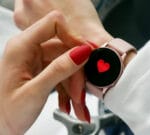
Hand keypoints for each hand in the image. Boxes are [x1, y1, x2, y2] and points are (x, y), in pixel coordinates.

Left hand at [14, 0, 111, 118]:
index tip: (85, 53)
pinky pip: (62, 73)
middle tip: (80, 93)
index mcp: (22, 47)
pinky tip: (69, 103)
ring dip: (75, 86)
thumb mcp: (34, 92)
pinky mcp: (42, 70)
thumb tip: (81, 53)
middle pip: (65, 50)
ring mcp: (36, 60)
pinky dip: (69, 89)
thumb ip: (59, 70)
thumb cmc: (4, 114)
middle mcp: (29, 50)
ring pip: (66, 64)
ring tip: (76, 105)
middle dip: (77, 73)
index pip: (54, 24)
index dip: (73, 36)